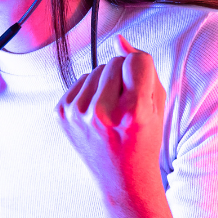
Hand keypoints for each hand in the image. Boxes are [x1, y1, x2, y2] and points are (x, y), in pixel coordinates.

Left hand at [57, 36, 166, 202]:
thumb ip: (142, 67)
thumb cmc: (144, 140)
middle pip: (114, 61)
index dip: (143, 70)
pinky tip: (98, 114)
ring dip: (106, 83)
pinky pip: (80, 81)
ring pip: (96, 69)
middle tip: (128, 105)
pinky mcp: (61, 113)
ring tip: (113, 111)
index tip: (144, 90)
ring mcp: (77, 114)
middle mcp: (101, 113)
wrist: (122, 178)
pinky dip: (90, 92)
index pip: (137, 60)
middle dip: (124, 76)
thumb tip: (119, 39)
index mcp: (132, 112)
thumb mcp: (156, 105)